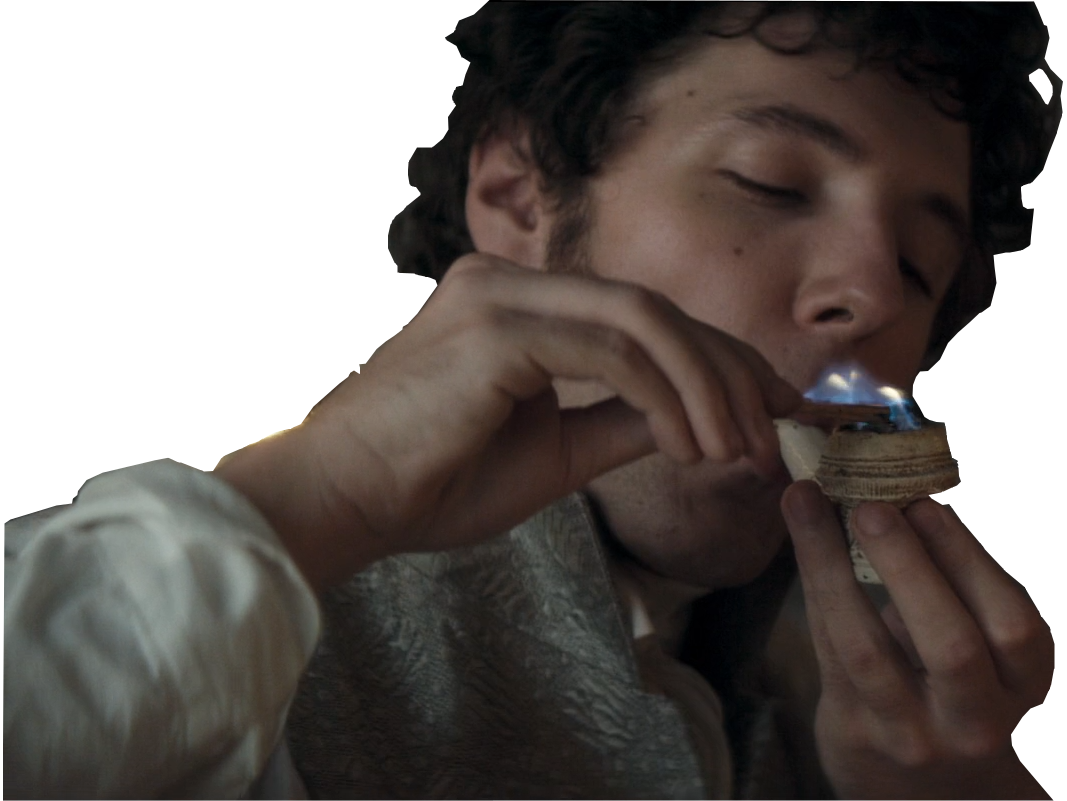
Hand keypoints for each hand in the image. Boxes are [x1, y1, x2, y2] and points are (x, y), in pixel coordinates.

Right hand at [218, 253, 800, 591]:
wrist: (345, 502)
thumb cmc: (434, 482)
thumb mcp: (554, 452)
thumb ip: (622, 423)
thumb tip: (698, 420)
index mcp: (517, 304)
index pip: (637, 317)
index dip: (713, 359)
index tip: (768, 407)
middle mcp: (508, 282)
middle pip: (652, 307)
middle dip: (727, 369)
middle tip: (774, 429)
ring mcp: (498, 296)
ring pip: (640, 318)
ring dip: (704, 385)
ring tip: (736, 448)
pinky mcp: (494, 326)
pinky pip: (608, 350)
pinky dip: (662, 395)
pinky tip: (688, 444)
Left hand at [781, 481, 1053, 800]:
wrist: (924, 792)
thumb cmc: (950, 691)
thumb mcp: (979, 650)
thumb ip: (954, 588)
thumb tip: (900, 494)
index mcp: (1021, 686)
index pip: (1014, 628)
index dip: (969, 562)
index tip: (928, 503)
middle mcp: (975, 720)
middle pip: (952, 646)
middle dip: (909, 566)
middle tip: (871, 504)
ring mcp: (912, 734)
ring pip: (868, 649)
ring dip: (832, 565)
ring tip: (808, 503)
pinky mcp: (855, 733)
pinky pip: (827, 654)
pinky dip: (813, 589)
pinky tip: (800, 540)